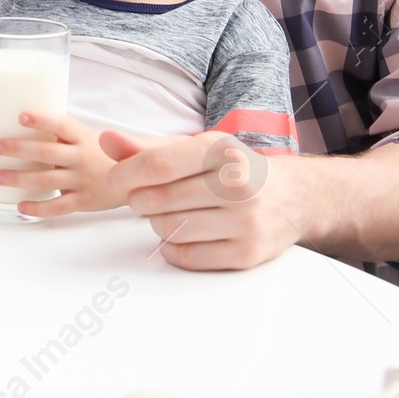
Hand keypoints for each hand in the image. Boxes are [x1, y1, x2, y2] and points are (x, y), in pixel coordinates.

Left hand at [0, 111, 121, 215]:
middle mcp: (81, 157)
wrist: (134, 175)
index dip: (41, 120)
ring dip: (19, 178)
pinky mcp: (84, 201)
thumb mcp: (84, 135)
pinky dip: (38, 208)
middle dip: (18, 149)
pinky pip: (58, 206)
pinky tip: (20, 205)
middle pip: (46, 152)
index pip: (61, 125)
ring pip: (47, 180)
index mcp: (80, 136)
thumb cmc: (98, 152)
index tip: (20, 116)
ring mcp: (83, 180)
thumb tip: (18, 114)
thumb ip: (60, 130)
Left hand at [102, 129, 300, 269]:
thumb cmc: (231, 170)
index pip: (155, 165)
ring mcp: (246, 221)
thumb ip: (147, 148)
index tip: (115, 180)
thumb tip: (106, 140)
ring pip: (168, 229)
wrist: (292, 197)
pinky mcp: (248, 253)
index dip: (123, 175)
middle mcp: (238, 184)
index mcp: (221, 150)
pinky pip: (186, 256)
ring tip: (172, 214)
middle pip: (155, 200)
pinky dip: (172, 249)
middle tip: (148, 198)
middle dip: (141, 201)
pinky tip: (180, 236)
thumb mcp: (195, 150)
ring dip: (158, 224)